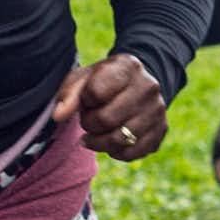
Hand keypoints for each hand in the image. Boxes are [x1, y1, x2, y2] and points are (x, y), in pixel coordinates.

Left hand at [52, 53, 167, 159]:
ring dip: (99, 142)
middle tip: (89, 119)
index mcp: (128, 66)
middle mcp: (149, 86)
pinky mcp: (161, 131)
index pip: (95, 92)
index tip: (87, 98)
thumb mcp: (84, 79)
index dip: (84, 100)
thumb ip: (68, 95)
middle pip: (105, 120)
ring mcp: (157, 110)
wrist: (136, 86)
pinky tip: (111, 141)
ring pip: (118, 141)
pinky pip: (131, 153)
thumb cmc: (103, 82)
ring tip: (96, 132)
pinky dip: (115, 152)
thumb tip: (58, 116)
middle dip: (89, 123)